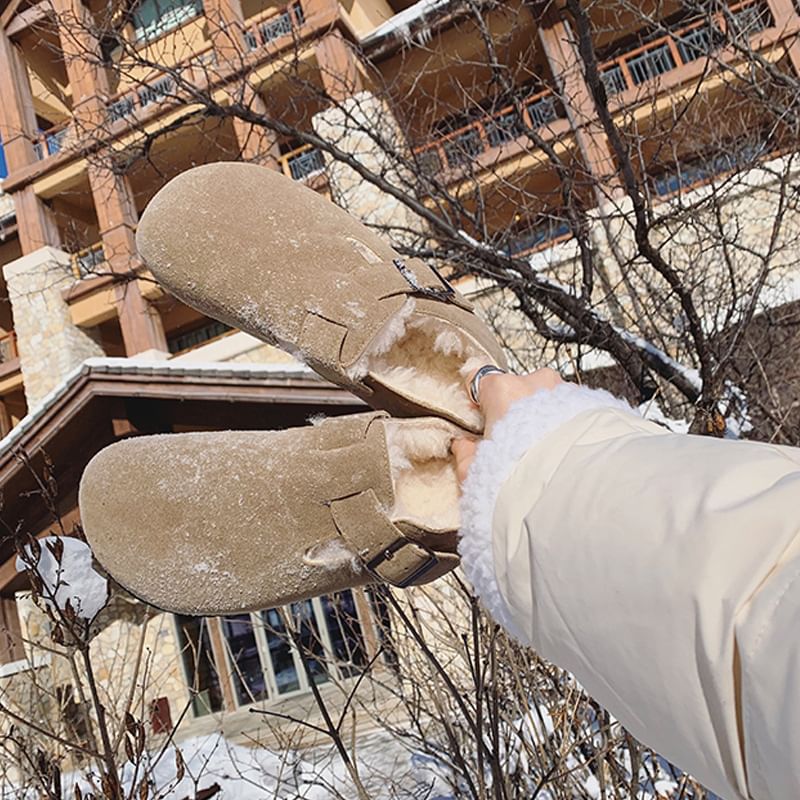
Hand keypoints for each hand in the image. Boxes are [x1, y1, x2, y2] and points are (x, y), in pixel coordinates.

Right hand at [452, 368, 562, 484]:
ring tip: (542, 448)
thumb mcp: (476, 469)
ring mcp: (563, 390)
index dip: (479, 401)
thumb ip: (465, 452)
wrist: (571, 482)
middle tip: (513, 442)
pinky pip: (569, 408)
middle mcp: (534, 382)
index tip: (481, 418)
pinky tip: (560, 447)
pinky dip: (563, 423)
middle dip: (514, 410)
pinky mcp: (587, 404)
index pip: (480, 379)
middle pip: (516, 388)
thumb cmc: (524, 472)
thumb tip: (462, 445)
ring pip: (545, 396)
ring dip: (542, 416)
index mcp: (502, 389)